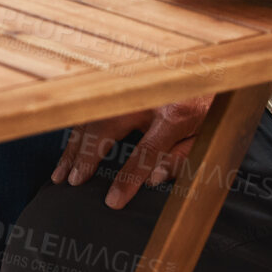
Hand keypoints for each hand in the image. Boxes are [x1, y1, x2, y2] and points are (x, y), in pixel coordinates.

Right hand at [49, 96, 212, 208]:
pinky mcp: (120, 86)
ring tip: (62, 171)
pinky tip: (70, 148)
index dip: (127, 178)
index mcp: (174, 115)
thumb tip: (154, 179)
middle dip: (85, 156)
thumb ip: (182, 159)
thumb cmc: (208, 109)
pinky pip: (93, 108)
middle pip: (105, 127)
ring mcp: (129, 89)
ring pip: (92, 116)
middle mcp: (146, 98)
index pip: (146, 153)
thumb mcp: (206, 138)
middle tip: (72, 181)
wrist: (208, 72)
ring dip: (74, 144)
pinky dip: (78, 129)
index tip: (112, 200)